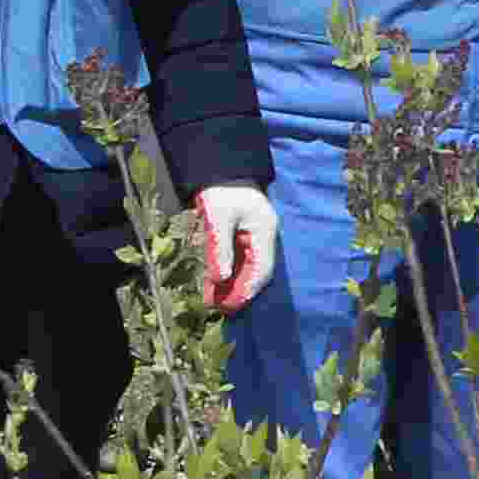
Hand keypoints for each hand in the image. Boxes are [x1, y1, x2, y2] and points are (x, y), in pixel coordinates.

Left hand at [194, 185, 279, 312]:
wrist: (220, 168)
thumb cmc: (220, 191)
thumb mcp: (217, 218)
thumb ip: (220, 248)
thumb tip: (221, 279)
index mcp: (264, 231)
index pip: (261, 269)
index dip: (247, 290)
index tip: (230, 306)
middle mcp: (264, 236)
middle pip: (256, 271)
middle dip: (239, 291)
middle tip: (220, 309)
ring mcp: (255, 236)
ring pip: (248, 267)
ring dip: (232, 284)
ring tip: (214, 301)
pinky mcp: (244, 235)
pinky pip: (240, 259)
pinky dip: (229, 272)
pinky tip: (215, 283)